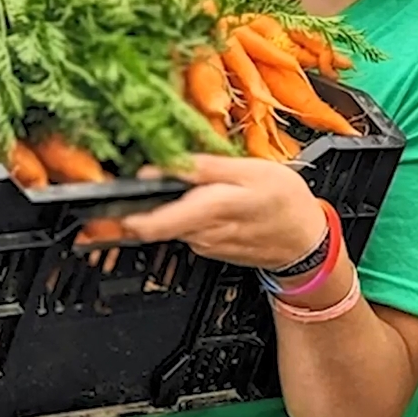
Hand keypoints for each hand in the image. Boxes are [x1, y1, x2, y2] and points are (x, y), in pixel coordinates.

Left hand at [112, 155, 327, 269]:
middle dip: (142, 205)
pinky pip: (187, 230)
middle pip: (157, 224)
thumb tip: (161, 167)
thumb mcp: (251, 171)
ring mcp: (205, 245)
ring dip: (168, 208)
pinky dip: (187, 215)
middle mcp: (204, 233)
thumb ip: (203, 168)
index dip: (128, 212)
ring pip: (171, 225)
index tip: (110, 197)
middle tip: (136, 184)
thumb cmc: (284, 200)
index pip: (157, 221)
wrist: (307, 242)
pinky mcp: (208, 250)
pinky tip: (204, 202)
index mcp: (213, 209)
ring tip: (180, 187)